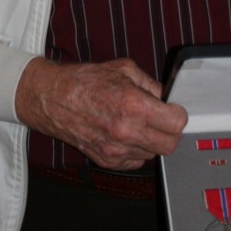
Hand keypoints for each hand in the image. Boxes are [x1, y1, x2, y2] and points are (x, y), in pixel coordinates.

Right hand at [15, 56, 186, 169]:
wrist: (52, 99)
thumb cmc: (84, 82)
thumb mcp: (124, 69)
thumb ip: (151, 84)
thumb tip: (167, 97)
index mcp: (133, 105)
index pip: (176, 122)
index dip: (178, 114)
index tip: (173, 109)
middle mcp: (126, 131)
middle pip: (170, 145)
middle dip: (169, 131)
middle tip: (161, 119)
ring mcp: (116, 150)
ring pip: (152, 154)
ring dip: (151, 140)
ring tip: (136, 123)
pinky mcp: (107, 160)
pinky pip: (135, 161)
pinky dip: (135, 150)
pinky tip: (124, 134)